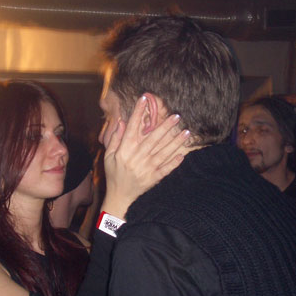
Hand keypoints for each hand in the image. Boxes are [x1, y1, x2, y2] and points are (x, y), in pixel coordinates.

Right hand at [101, 95, 190, 218]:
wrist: (119, 196)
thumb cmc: (113, 174)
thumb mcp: (109, 156)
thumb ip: (116, 139)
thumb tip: (122, 122)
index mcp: (125, 150)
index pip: (132, 127)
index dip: (138, 112)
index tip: (144, 99)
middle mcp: (137, 158)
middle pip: (153, 139)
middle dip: (165, 126)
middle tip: (176, 116)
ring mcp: (147, 168)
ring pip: (163, 152)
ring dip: (176, 142)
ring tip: (186, 132)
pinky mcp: (153, 178)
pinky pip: (166, 169)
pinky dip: (175, 162)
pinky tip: (183, 154)